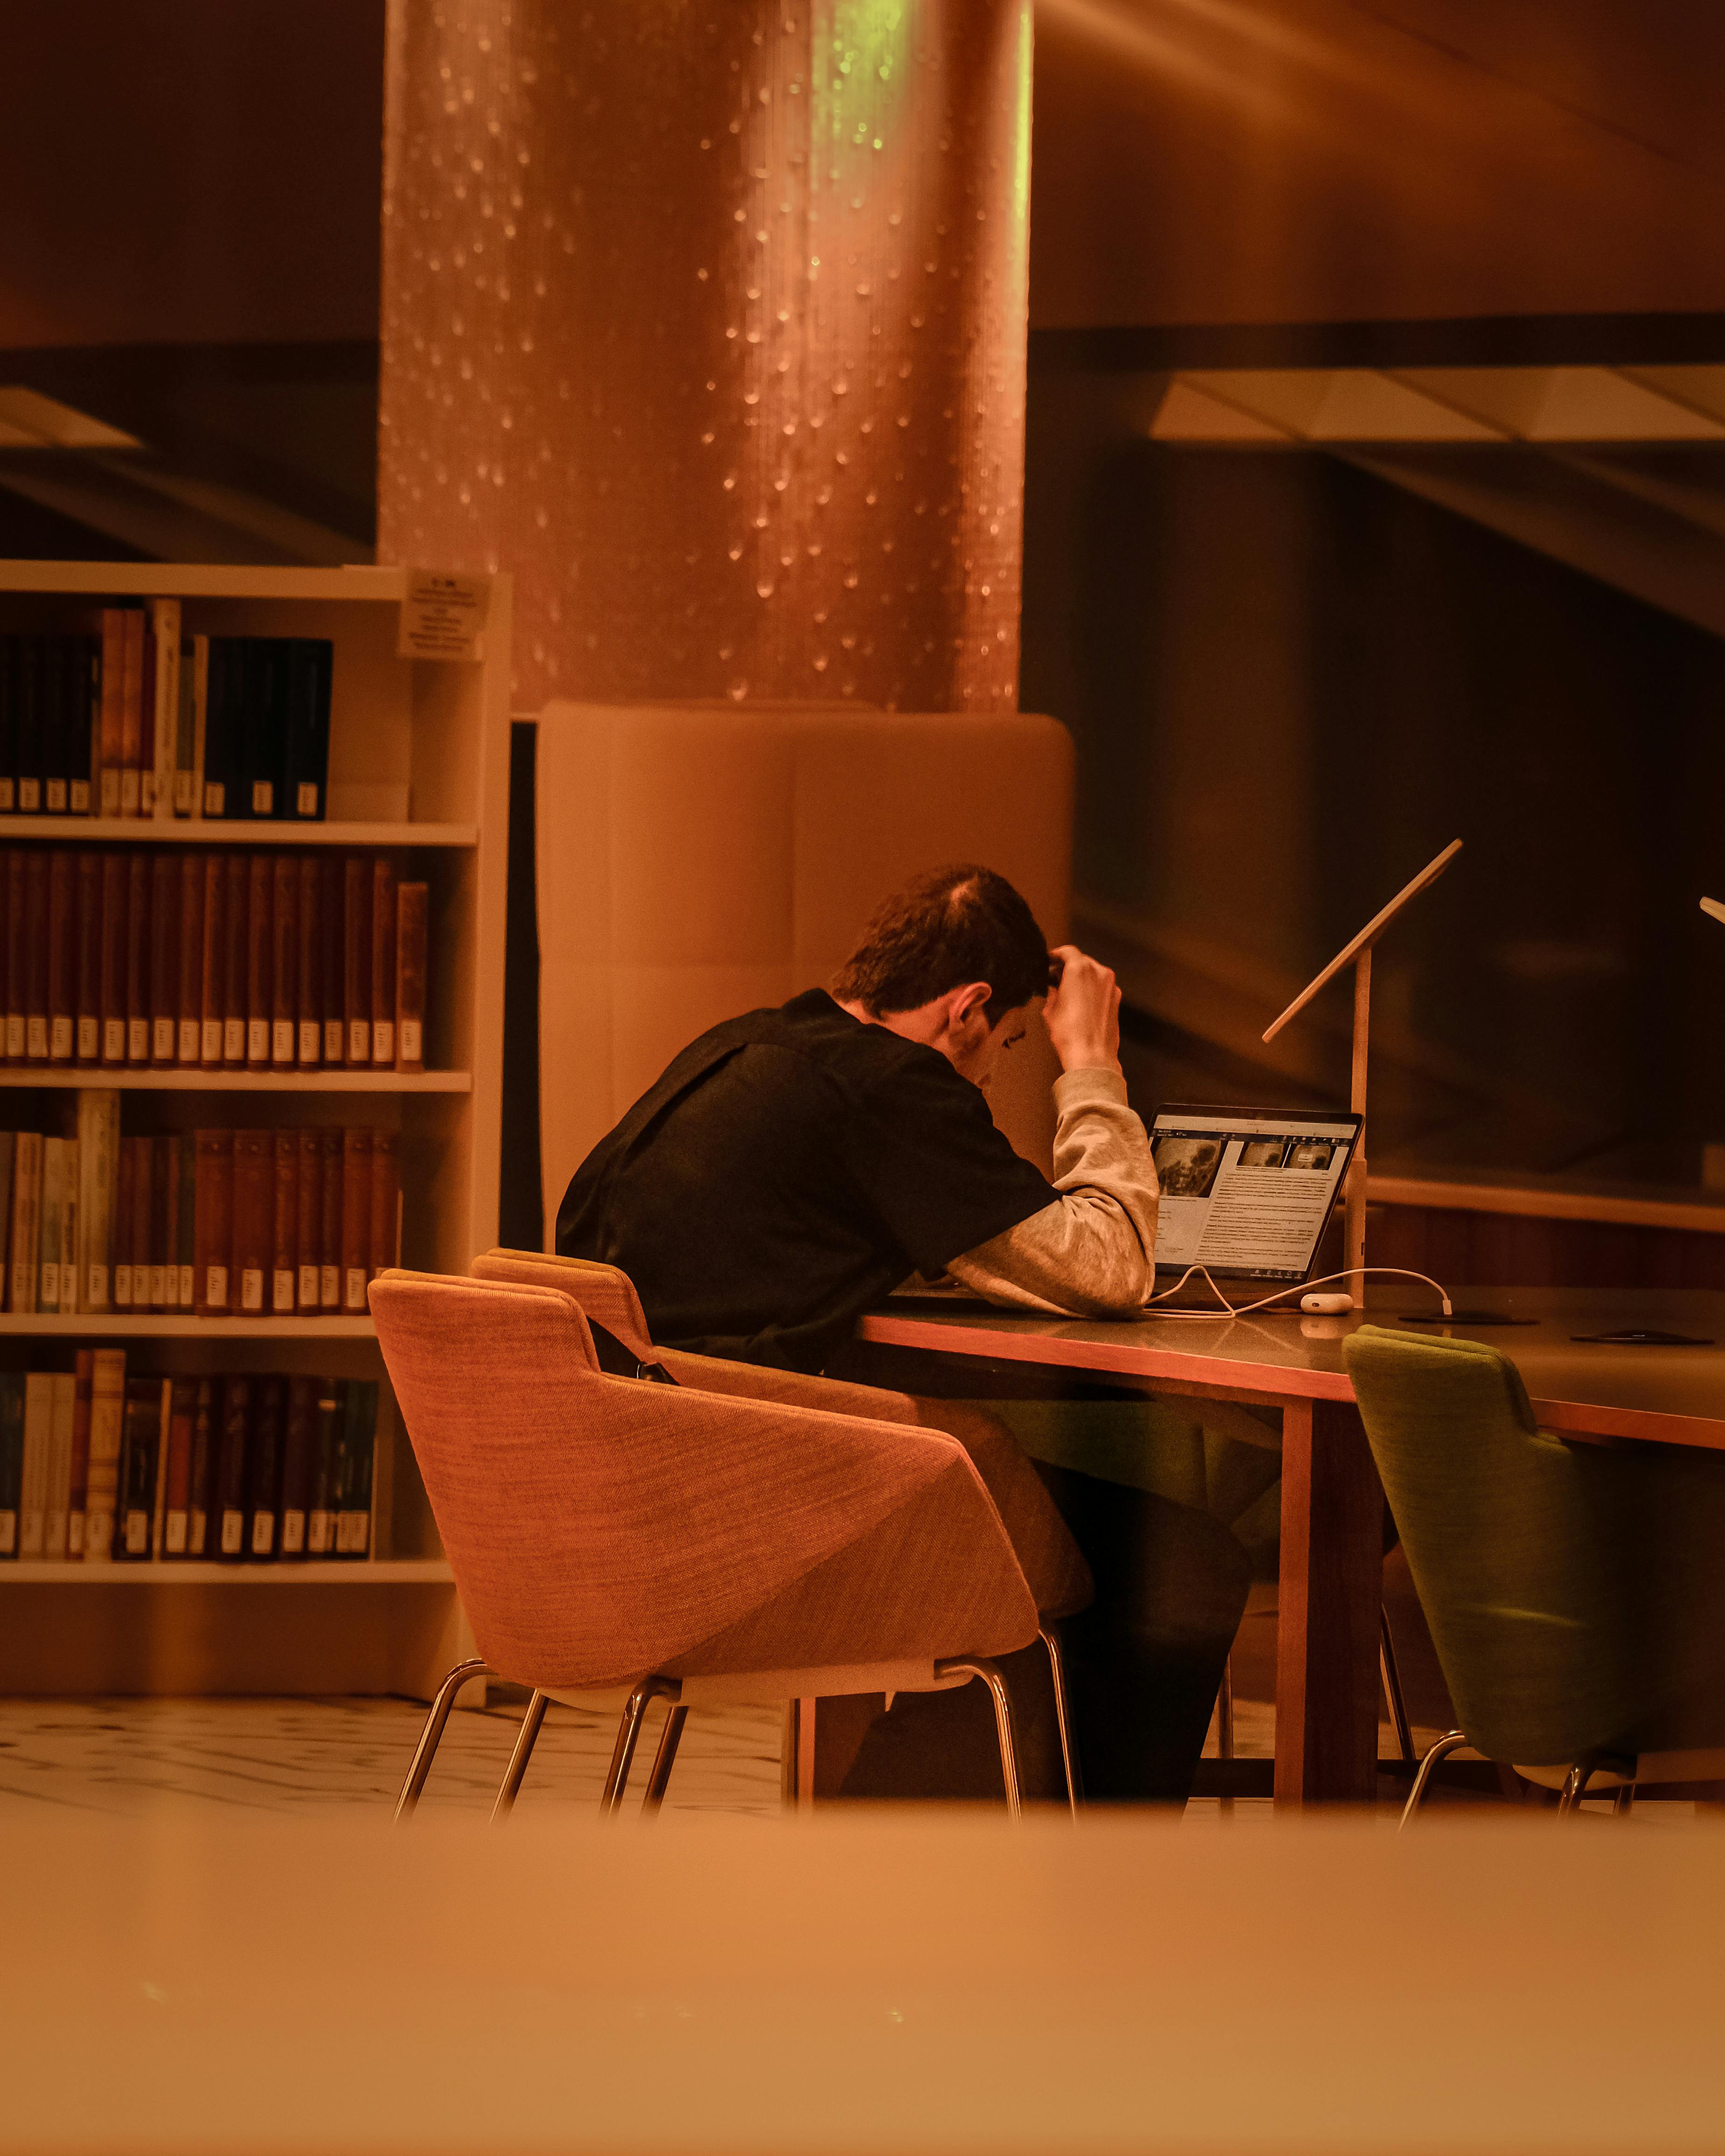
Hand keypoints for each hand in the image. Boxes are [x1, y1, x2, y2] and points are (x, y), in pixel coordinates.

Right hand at [1043, 944, 1120, 1073]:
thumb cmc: (1070, 1034)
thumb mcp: (1050, 1010)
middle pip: (1082, 961)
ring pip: (1094, 974)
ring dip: (1082, 979)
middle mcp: (1099, 973)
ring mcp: (1111, 986)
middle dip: (1069, 967)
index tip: (1051, 960)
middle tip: (1056, 977)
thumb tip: (1055, 990)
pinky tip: (1082, 1004)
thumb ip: (1053, 993)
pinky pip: (1102, 987)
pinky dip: (1093, 990)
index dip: (1057, 954)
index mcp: (1080, 969)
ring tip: (1069, 992)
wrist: (1092, 1056)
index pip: (1068, 951)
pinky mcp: (1117, 999)